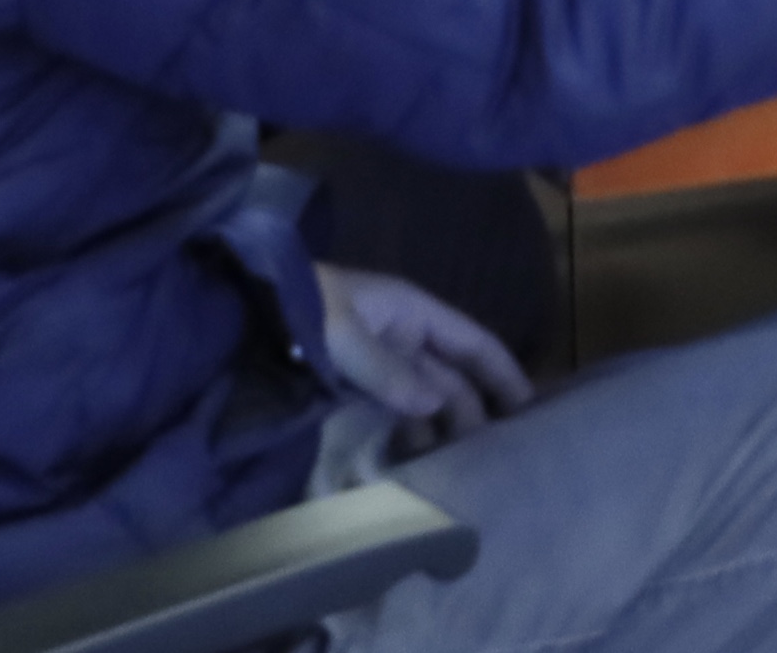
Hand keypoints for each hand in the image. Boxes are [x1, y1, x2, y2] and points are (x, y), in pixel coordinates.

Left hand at [313, 262, 532, 450]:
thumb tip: (434, 406)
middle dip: (474, 410)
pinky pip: (394, 410)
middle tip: (491, 456)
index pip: (474, 342)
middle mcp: (406, 336)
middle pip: (454, 376)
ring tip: (453, 466)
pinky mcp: (356, 385)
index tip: (530, 408)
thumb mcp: (346, 337)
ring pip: (426, 397)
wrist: (247, 311)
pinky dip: (408, 432)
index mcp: (414, 313)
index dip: (504, 372)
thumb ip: (389, 372)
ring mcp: (381, 362)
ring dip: (440, 427)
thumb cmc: (305, 312)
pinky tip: (412, 460)